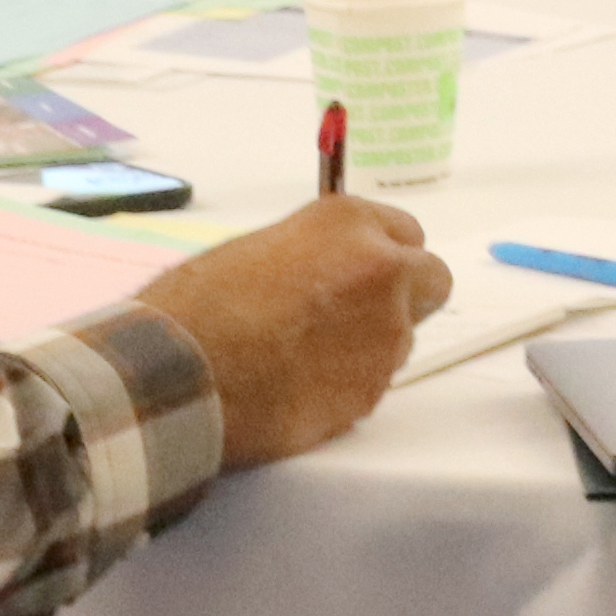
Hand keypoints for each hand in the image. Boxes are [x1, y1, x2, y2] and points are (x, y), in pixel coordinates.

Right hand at [136, 197, 453, 466]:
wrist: (183, 371)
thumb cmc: (200, 302)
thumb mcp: (262, 247)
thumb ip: (314, 255)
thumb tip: (325, 274)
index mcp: (351, 223)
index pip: (408, 233)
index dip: (384, 256)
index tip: (363, 272)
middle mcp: (384, 271)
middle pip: (432, 281)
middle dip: (406, 297)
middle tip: (357, 316)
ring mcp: (387, 334)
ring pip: (402, 339)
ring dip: (371, 346)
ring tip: (306, 359)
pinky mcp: (374, 391)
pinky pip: (373, 384)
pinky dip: (347, 386)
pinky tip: (298, 388)